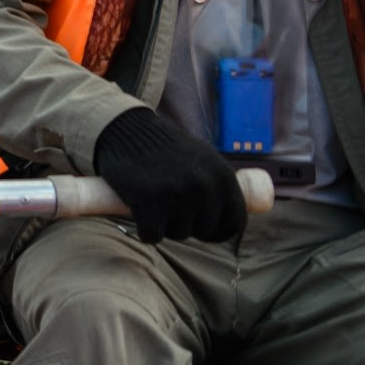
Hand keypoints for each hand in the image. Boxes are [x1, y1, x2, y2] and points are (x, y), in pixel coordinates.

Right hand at [92, 107, 247, 244]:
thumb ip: (219, 184)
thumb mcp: (204, 158)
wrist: (126, 129)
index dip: (219, 232)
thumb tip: (239, 212)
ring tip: (154, 202)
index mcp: (223, 177)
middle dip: (187, 226)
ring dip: (164, 226)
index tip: (204, 232)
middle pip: (202, 231)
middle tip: (169, 207)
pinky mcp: (148, 202)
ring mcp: (177, 195)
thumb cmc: (166, 148)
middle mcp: (204, 187)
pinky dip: (145, 231)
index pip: (234, 223)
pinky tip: (140, 215)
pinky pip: (152, 236)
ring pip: (177, 234)